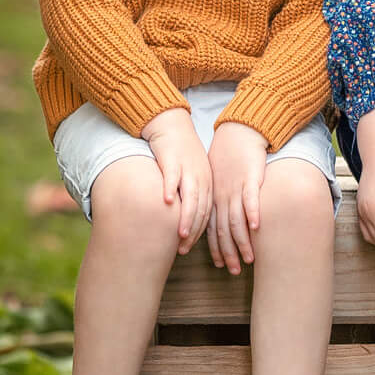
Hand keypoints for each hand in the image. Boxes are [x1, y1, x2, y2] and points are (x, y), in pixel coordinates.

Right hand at [141, 109, 211, 248]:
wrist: (171, 124)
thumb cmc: (180, 152)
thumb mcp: (191, 174)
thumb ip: (191, 195)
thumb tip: (186, 221)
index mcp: (207, 184)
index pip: (207, 214)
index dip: (199, 233)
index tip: (190, 248)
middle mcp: (201, 178)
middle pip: (200, 210)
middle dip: (193, 232)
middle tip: (184, 249)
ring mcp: (188, 169)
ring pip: (190, 197)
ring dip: (186, 217)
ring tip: (180, 234)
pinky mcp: (173, 159)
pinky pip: (173, 176)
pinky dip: (171, 189)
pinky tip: (167, 202)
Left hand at [206, 122, 267, 274]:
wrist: (239, 132)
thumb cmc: (229, 157)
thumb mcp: (218, 180)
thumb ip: (220, 200)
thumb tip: (222, 221)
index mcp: (214, 198)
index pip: (213, 229)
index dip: (216, 249)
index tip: (220, 265)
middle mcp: (222, 197)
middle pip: (224, 231)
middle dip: (229, 253)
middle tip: (235, 271)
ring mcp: (236, 189)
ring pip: (236, 220)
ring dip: (242, 242)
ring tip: (249, 259)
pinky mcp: (250, 179)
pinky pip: (250, 199)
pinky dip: (252, 213)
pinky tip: (256, 227)